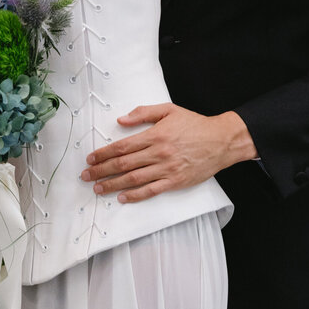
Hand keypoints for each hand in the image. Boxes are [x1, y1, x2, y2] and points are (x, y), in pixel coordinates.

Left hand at [81, 105, 255, 201]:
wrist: (221, 141)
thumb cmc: (195, 125)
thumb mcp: (169, 110)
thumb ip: (143, 113)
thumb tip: (121, 121)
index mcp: (155, 135)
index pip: (122, 146)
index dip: (103, 153)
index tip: (91, 159)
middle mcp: (159, 153)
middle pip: (123, 164)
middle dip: (102, 170)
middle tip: (86, 175)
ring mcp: (167, 169)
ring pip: (133, 179)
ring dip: (113, 184)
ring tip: (98, 188)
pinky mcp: (175, 181)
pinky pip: (151, 191)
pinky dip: (134, 195)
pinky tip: (122, 197)